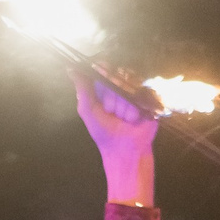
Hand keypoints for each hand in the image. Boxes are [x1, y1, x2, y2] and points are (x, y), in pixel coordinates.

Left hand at [74, 73, 155, 207]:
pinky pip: (142, 95)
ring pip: (129, 87)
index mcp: (106, 88)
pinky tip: (132, 120)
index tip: (99, 70)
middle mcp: (121, 87)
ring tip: (122, 120)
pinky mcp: (149, 100)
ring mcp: (136, 92)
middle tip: (111, 111)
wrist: (124, 150)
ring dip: (123, 106)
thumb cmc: (104, 133)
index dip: (102, 69)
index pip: (104, 69)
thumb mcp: (88, 110)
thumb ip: (82, 89)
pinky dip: (134, 110)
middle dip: (112, 95)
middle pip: (117, 76)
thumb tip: (70, 69)